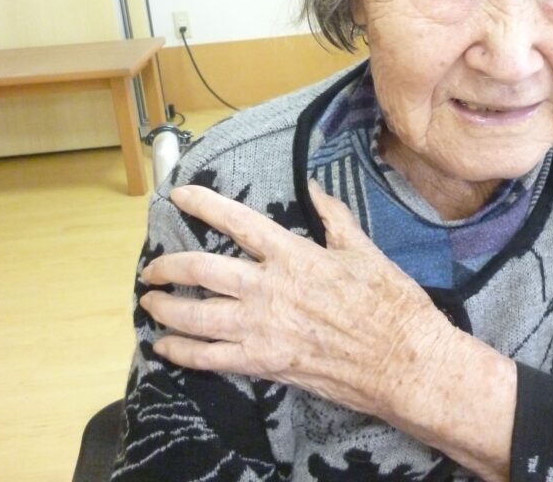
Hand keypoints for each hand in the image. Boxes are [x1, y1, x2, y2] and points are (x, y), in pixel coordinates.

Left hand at [140, 180, 453, 417]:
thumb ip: (334, 218)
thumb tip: (314, 188)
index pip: (237, 221)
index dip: (203, 204)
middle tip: (153, 269)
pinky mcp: (264, 364)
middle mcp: (269, 289)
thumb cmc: (389, 303)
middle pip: (201, 270)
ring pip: (196, 315)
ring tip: (151, 303)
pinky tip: (166, 346)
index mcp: (294, 255)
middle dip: (167, 267)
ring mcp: (262, 329)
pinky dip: (182, 351)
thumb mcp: (364, 251)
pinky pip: (209, 358)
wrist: (402, 360)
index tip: (178, 196)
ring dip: (166, 308)